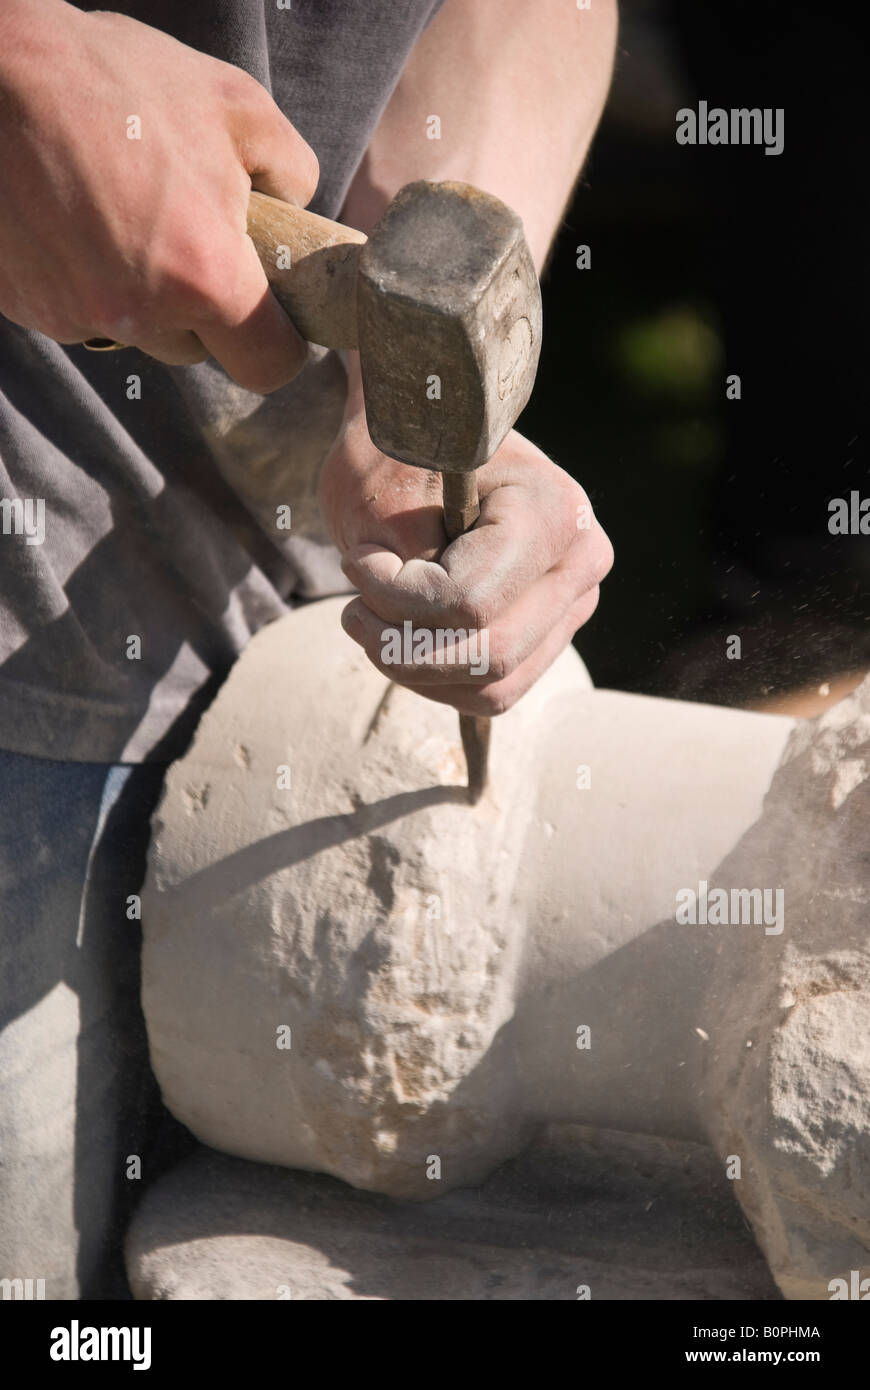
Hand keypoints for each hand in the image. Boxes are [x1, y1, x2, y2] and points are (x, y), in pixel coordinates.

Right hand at [0, 0, 317, 391]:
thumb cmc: (116, 81)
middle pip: (198, 348)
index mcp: (205, 278)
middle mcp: (141, 316)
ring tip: (123, 212)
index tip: (274, 316)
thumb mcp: (235, 106)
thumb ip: (291, 170)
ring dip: (143, 293)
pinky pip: (82, 312)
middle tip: (187, 231)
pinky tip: (74, 215)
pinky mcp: (30, 309)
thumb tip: (295, 210)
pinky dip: (87, 278)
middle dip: (202, 304)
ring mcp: (78, 318)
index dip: (280, 343)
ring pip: (138, 332)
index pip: (269, 366)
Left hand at [319, 405, 612, 715]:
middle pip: (490, 654)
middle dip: (403, 646)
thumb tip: (413, 635)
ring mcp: (572, 604)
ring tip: (371, 622)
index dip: (396, 599)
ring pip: (492, 687)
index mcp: (554, 510)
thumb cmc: (402, 457)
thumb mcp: (384, 497)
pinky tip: (400, 638)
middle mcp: (580, 562)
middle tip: (353, 610)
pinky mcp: (549, 636)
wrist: (424, 445)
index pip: (470, 602)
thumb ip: (404, 568)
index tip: (356, 561)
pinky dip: (435, 681)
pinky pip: (494, 693)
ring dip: (415, 669)